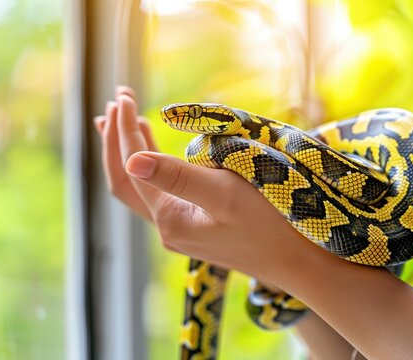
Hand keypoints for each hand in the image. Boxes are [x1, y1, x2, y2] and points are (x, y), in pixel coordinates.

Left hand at [93, 86, 305, 282]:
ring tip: (121, 120)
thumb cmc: (271, 223)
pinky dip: (152, 166)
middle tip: (111, 103)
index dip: (124, 131)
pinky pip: (162, 191)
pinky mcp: (196, 223)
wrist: (300, 259)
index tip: (122, 97)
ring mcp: (182, 227)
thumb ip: (178, 176)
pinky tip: (153, 150)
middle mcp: (169, 227)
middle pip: (126, 181)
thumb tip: (132, 160)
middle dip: (115, 141)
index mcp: (171, 219)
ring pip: (142, 186)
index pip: (134, 168)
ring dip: (130, 152)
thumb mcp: (225, 194)